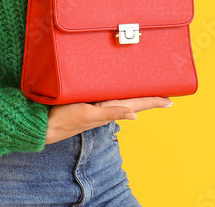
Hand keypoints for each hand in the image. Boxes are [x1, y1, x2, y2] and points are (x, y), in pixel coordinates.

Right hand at [45, 97, 172, 144]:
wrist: (44, 124)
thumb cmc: (65, 119)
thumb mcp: (89, 115)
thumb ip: (111, 113)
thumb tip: (135, 115)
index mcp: (109, 109)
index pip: (137, 104)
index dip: (154, 101)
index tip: (171, 100)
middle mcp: (106, 107)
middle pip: (133, 100)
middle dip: (148, 96)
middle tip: (164, 91)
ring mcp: (96, 105)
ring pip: (121, 97)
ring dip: (135, 94)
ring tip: (148, 90)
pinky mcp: (87, 102)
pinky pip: (107, 95)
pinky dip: (117, 92)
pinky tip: (118, 90)